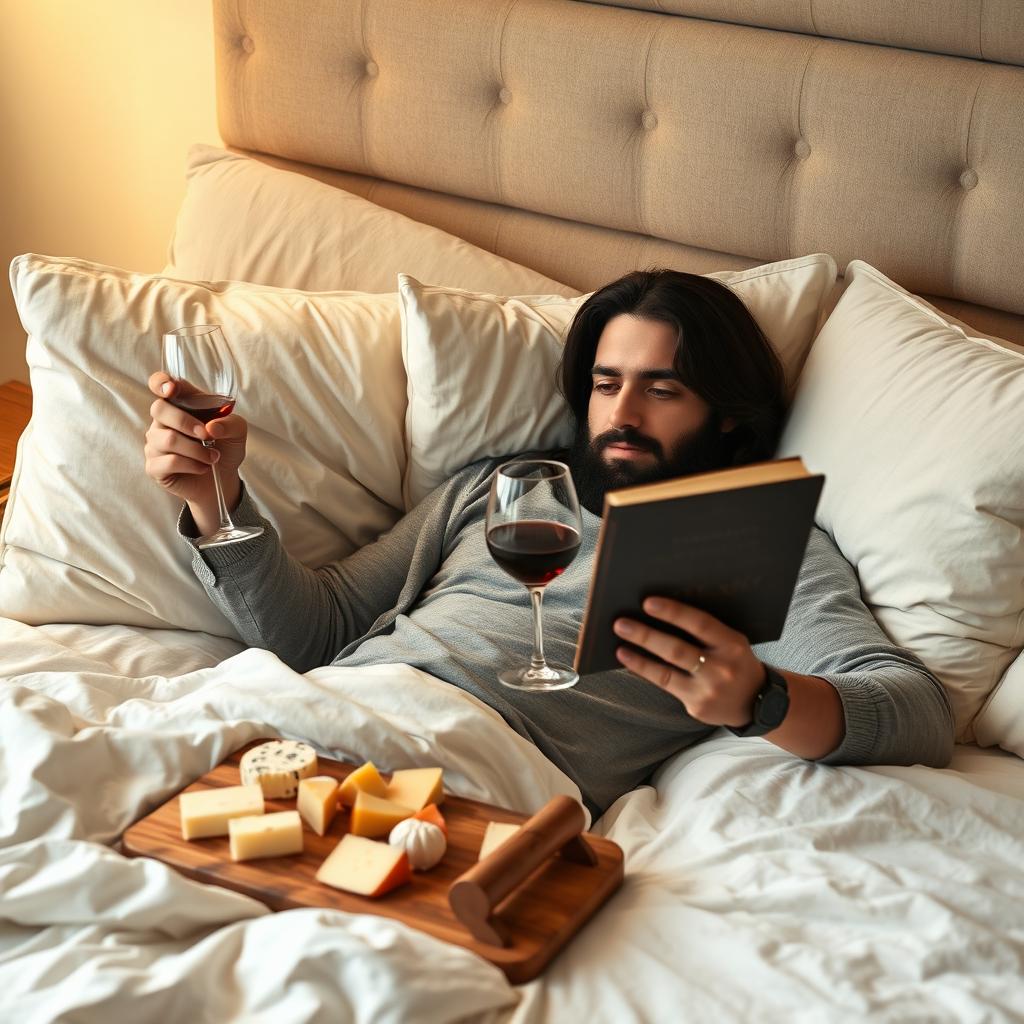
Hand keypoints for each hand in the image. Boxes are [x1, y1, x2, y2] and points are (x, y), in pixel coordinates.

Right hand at [143, 371, 247, 522]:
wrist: (223, 479)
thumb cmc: (225, 448)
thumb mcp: (237, 432)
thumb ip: (230, 423)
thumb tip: (211, 427)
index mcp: (180, 405)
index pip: (160, 384)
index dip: (160, 382)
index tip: (171, 389)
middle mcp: (162, 421)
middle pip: (159, 409)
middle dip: (186, 422)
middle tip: (207, 436)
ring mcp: (155, 444)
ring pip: (168, 439)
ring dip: (197, 450)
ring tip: (213, 457)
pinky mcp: (154, 466)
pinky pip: (168, 462)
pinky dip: (192, 465)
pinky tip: (202, 467)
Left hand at [613, 598, 766, 726]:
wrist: (757, 702)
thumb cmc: (734, 662)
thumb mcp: (731, 642)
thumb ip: (705, 630)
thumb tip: (659, 611)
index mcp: (732, 643)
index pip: (700, 623)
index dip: (673, 612)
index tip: (647, 603)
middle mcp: (722, 668)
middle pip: (677, 649)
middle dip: (646, 635)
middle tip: (621, 624)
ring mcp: (709, 689)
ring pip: (667, 672)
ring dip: (639, 658)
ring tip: (620, 645)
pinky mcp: (698, 706)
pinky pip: (666, 686)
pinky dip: (645, 672)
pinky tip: (630, 661)